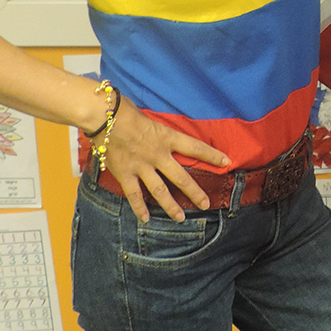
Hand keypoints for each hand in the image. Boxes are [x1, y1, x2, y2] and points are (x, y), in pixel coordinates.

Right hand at [99, 97, 230, 222]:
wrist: (104, 117)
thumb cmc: (126, 112)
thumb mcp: (152, 119)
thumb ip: (161, 133)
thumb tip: (166, 138)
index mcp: (167, 138)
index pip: (195, 147)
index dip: (212, 155)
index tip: (227, 162)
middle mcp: (157, 155)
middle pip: (181, 177)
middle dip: (195, 192)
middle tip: (205, 204)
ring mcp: (141, 166)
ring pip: (160, 191)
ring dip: (171, 206)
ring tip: (180, 218)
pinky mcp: (125, 174)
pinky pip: (134, 195)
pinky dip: (139, 208)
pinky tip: (145, 218)